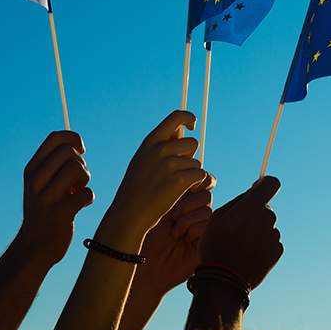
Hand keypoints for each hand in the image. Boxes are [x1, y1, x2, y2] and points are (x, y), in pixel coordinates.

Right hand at [18, 131, 93, 266]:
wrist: (34, 248)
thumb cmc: (44, 211)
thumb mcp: (40, 185)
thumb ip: (53, 165)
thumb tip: (76, 145)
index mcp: (31, 171)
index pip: (55, 138)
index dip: (74, 139)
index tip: (81, 152)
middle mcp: (35, 182)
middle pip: (69, 152)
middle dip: (81, 163)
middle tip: (77, 180)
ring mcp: (46, 198)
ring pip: (78, 168)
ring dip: (86, 179)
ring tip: (78, 191)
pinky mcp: (60, 214)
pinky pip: (87, 193)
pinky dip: (89, 198)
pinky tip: (80, 206)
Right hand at [103, 111, 206, 238]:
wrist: (130, 213)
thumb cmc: (136, 188)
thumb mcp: (143, 160)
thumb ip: (159, 145)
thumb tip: (181, 132)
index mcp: (151, 141)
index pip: (177, 116)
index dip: (189, 118)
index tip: (192, 127)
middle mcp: (161, 148)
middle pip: (192, 143)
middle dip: (190, 156)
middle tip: (177, 171)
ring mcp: (172, 164)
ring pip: (196, 162)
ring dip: (190, 173)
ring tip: (171, 185)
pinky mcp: (181, 179)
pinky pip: (200, 175)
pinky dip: (194, 184)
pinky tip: (179, 191)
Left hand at [134, 174, 215, 294]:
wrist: (145, 265)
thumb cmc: (146, 237)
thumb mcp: (159, 207)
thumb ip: (173, 189)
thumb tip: (186, 167)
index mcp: (183, 200)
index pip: (200, 182)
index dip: (196, 182)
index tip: (183, 188)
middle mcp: (194, 212)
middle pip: (205, 194)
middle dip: (188, 202)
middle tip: (173, 215)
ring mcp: (201, 226)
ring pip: (207, 209)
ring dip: (188, 218)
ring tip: (174, 230)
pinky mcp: (205, 240)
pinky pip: (208, 225)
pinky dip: (194, 229)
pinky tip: (182, 238)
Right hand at [196, 177, 282, 289]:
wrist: (224, 279)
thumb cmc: (216, 245)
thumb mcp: (216, 217)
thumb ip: (238, 200)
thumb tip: (253, 191)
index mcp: (253, 205)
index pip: (272, 183)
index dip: (265, 183)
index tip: (258, 188)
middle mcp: (268, 217)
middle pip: (266, 208)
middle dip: (254, 214)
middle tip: (236, 229)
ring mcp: (275, 235)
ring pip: (267, 226)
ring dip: (257, 232)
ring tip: (240, 247)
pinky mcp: (278, 251)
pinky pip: (271, 242)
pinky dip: (262, 246)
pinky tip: (248, 256)